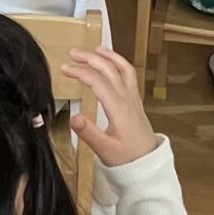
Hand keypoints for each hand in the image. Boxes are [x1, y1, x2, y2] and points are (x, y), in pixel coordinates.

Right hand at [61, 49, 160, 166]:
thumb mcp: (105, 149)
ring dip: (109, 56)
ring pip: (124, 69)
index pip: (98, 81)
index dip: (80, 72)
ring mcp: (133, 99)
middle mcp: (127, 99)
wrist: (148, 164)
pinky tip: (111, 65)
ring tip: (95, 49)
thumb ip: (88, 133)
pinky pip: (129, 76)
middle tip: (73, 54)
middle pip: (110, 69)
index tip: (65, 69)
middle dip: (90, 58)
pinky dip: (119, 65)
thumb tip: (73, 118)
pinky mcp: (135, 103)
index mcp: (119, 108)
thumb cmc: (127, 158)